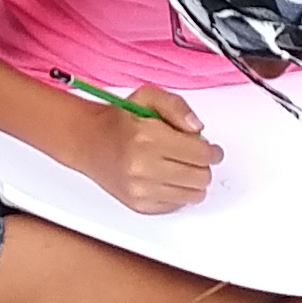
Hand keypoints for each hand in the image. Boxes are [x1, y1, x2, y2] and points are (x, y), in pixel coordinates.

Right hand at [92, 84, 222, 214]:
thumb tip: (197, 129)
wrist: (88, 142)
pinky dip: (178, 192)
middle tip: (195, 156)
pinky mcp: (140, 205)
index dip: (213, 151)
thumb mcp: (148, 97)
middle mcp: (143, 167)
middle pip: (201, 177)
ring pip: (193, 195)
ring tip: (182, 166)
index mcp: (147, 138)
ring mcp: (141, 190)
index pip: (201, 154)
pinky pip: (177, 205)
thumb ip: (177, 107)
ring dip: (193, 180)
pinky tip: (168, 177)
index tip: (212, 149)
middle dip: (204, 165)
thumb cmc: (119, 121)